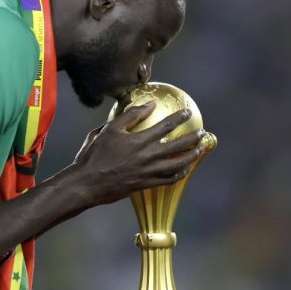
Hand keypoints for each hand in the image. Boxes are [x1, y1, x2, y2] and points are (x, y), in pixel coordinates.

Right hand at [73, 101, 204, 204]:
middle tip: (201, 133)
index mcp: (140, 140)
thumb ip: (131, 116)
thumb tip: (149, 105)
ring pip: (178, 164)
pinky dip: (179, 174)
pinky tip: (185, 169)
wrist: (88, 183)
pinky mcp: (147, 184)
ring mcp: (149, 172)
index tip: (188, 113)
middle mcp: (148, 156)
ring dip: (191, 156)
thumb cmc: (96, 155)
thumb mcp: (110, 129)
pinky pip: (169, 179)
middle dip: (193, 138)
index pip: (166, 126)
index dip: (179, 118)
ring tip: (198, 149)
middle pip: (178, 146)